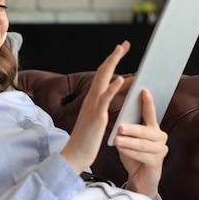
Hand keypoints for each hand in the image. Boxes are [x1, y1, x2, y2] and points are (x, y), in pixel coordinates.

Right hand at [60, 41, 128, 173]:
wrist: (74, 156)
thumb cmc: (85, 141)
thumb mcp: (95, 120)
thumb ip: (100, 107)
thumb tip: (108, 99)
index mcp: (92, 100)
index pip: (102, 76)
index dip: (111, 61)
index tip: (120, 50)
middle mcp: (91, 100)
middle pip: (102, 72)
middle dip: (114, 56)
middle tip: (124, 44)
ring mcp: (93, 107)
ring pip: (102, 80)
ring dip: (112, 63)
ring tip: (121, 50)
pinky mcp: (96, 117)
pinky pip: (104, 100)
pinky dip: (112, 88)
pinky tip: (120, 78)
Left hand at [112, 88, 168, 199]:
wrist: (138, 178)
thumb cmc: (133, 155)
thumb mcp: (127, 139)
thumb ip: (126, 129)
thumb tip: (119, 119)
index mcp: (153, 128)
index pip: (150, 112)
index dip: (147, 102)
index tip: (143, 90)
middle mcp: (160, 137)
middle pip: (146, 130)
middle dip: (132, 128)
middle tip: (120, 126)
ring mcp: (160, 150)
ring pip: (143, 144)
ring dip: (129, 142)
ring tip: (117, 140)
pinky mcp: (157, 163)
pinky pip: (143, 156)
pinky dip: (131, 152)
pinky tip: (122, 149)